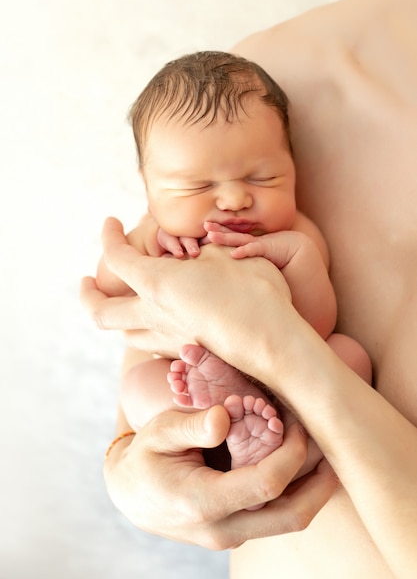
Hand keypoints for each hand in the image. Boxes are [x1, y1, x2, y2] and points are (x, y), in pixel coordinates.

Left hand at [80, 217, 291, 359]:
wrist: (274, 340)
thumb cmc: (252, 291)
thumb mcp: (223, 255)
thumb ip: (198, 251)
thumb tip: (190, 253)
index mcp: (158, 284)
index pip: (117, 257)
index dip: (109, 236)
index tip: (111, 223)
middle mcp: (154, 316)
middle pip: (101, 312)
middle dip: (88, 295)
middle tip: (85, 282)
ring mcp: (168, 340)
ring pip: (124, 333)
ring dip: (116, 316)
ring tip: (123, 302)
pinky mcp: (185, 355)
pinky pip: (151, 344)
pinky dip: (144, 330)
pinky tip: (160, 321)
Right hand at [104, 405, 337, 547]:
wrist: (131, 495)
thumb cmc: (145, 457)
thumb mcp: (158, 433)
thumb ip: (190, 425)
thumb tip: (223, 418)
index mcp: (201, 502)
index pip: (266, 483)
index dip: (291, 452)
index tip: (297, 422)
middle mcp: (222, 529)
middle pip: (292, 516)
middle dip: (321, 483)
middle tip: (334, 448)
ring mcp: (232, 535)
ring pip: (289, 519)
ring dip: (312, 488)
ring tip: (322, 450)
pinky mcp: (238, 530)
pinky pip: (276, 515)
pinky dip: (294, 490)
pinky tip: (296, 460)